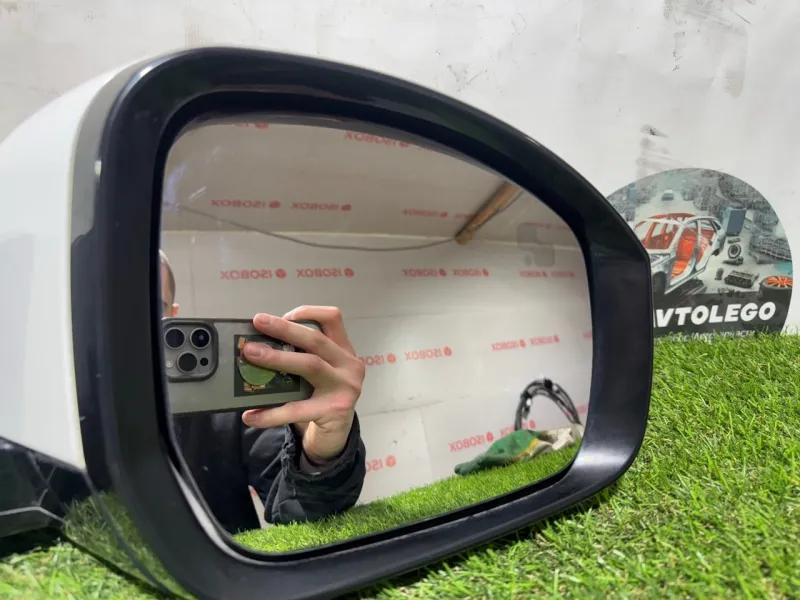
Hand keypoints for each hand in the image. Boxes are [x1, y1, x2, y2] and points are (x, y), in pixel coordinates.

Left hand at [240, 306, 364, 463]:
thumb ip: (301, 357)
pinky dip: (270, 413)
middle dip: (284, 328)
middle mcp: (349, 365)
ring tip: (250, 355)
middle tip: (258, 321)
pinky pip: (297, 409)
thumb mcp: (318, 373)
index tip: (283, 315)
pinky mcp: (335, 411)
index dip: (308, 312)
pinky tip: (250, 416)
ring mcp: (345, 388)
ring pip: (309, 365)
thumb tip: (257, 344)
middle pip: (316, 339)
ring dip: (277, 357)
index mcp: (344, 350)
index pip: (332, 319)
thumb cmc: (321, 397)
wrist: (337, 435)